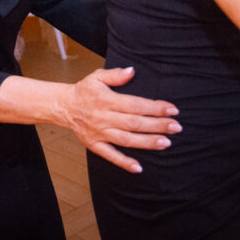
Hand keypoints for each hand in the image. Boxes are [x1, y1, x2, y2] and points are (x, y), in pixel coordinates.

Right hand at [60, 67, 180, 172]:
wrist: (63, 106)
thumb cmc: (84, 91)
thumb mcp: (97, 77)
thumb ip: (115, 75)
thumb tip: (132, 71)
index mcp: (106, 100)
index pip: (135, 105)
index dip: (155, 108)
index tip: (172, 110)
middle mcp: (104, 117)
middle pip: (135, 123)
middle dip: (157, 125)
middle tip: (176, 127)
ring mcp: (99, 133)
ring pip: (126, 140)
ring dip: (147, 142)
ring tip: (166, 143)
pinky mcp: (94, 144)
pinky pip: (110, 156)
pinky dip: (124, 162)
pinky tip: (139, 168)